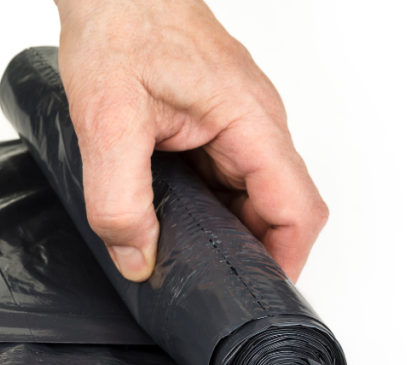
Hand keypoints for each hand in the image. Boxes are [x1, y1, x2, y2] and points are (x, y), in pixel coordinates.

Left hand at [57, 0, 328, 281]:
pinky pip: (226, 175)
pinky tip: (172, 219)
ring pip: (251, 194)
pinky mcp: (214, 120)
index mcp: (250, 122)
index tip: (255, 296)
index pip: (298, 209)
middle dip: (250, 253)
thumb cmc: (120, 26)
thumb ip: (119, 199)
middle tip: (207, 286)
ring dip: (226, 229)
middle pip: (278, 208)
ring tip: (186, 258)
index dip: (284, 260)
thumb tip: (137, 256)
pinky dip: (207, 205)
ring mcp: (237, 121)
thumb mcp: (108, 122)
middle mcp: (255, 122)